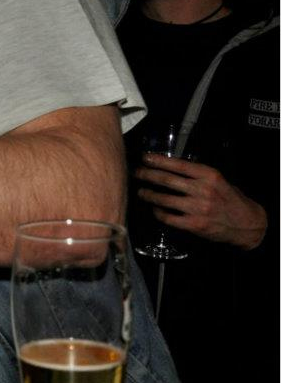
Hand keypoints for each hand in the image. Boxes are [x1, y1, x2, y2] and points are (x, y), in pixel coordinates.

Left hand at [136, 153, 266, 248]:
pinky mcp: (194, 224)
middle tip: (136, 173)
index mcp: (209, 175)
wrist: (247, 224)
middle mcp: (202, 190)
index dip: (158, 161)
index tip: (145, 158)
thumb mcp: (217, 180)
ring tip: (140, 191)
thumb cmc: (229, 199)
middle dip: (147, 175)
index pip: (178, 165)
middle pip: (167, 180)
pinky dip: (158, 212)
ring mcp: (197, 208)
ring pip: (164, 199)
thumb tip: (169, 167)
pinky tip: (154, 208)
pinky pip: (168, 217)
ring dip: (149, 194)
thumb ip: (197, 175)